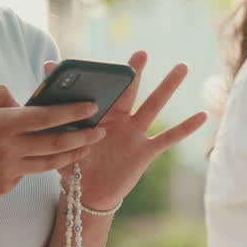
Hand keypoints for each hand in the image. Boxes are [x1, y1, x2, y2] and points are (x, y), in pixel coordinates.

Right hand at [0, 85, 104, 202]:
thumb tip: (22, 100)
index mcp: (1, 123)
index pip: (47, 116)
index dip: (73, 112)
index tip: (92, 107)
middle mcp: (9, 149)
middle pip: (56, 144)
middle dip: (84, 137)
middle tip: (101, 131)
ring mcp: (8, 171)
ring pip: (49, 164)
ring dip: (72, 155)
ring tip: (86, 147)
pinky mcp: (5, 187)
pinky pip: (26, 173)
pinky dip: (34, 164)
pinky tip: (39, 157)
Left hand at [44, 51, 207, 210]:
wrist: (87, 194)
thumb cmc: (74, 163)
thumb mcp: (62, 135)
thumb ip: (56, 106)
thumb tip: (44, 73)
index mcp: (100, 114)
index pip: (105, 89)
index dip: (106, 75)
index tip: (100, 58)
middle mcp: (120, 120)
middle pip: (131, 91)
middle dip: (135, 72)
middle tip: (141, 52)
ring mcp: (135, 134)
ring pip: (153, 106)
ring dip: (168, 87)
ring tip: (182, 67)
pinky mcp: (145, 152)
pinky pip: (168, 138)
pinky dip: (185, 128)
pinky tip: (202, 116)